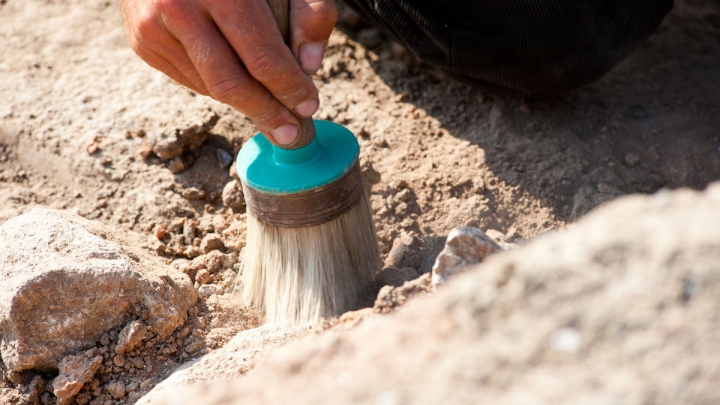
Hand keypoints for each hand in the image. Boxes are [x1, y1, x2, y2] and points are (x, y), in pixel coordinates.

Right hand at [118, 0, 336, 145]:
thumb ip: (309, 11)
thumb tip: (310, 65)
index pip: (262, 57)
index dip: (289, 88)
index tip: (309, 106)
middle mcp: (179, 9)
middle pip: (230, 84)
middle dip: (266, 113)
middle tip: (289, 133)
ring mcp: (153, 28)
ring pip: (210, 87)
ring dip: (244, 102)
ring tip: (271, 106)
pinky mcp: (143, 42)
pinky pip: (191, 80)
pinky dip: (218, 86)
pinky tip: (236, 77)